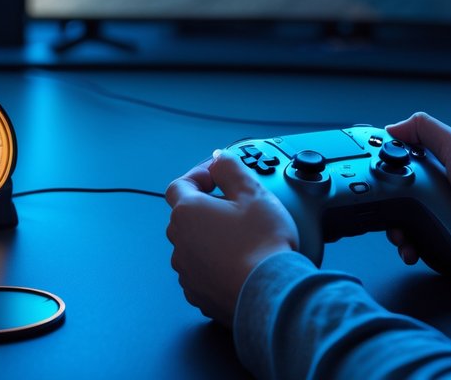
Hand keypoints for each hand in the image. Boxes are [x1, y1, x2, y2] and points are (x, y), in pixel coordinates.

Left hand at [165, 151, 298, 325]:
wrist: (270, 293)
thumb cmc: (262, 243)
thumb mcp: (252, 192)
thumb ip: (230, 168)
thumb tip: (218, 158)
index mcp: (187, 212)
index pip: (180, 185)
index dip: (199, 176)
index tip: (217, 176)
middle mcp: (180, 242)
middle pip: (186, 215)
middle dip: (207, 207)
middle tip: (236, 206)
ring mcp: (187, 270)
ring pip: (193, 244)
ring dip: (211, 237)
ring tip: (242, 237)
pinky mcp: (198, 293)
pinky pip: (201, 271)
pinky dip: (215, 263)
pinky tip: (240, 262)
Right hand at [386, 112, 450, 274]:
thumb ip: (426, 130)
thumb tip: (392, 125)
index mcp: (436, 170)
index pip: (396, 169)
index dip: (381, 174)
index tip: (369, 179)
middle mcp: (435, 195)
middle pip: (394, 201)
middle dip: (385, 210)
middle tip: (386, 215)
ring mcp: (439, 222)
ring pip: (403, 228)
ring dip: (396, 235)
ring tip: (402, 239)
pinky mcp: (444, 246)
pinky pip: (419, 250)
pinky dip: (411, 251)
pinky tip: (413, 252)